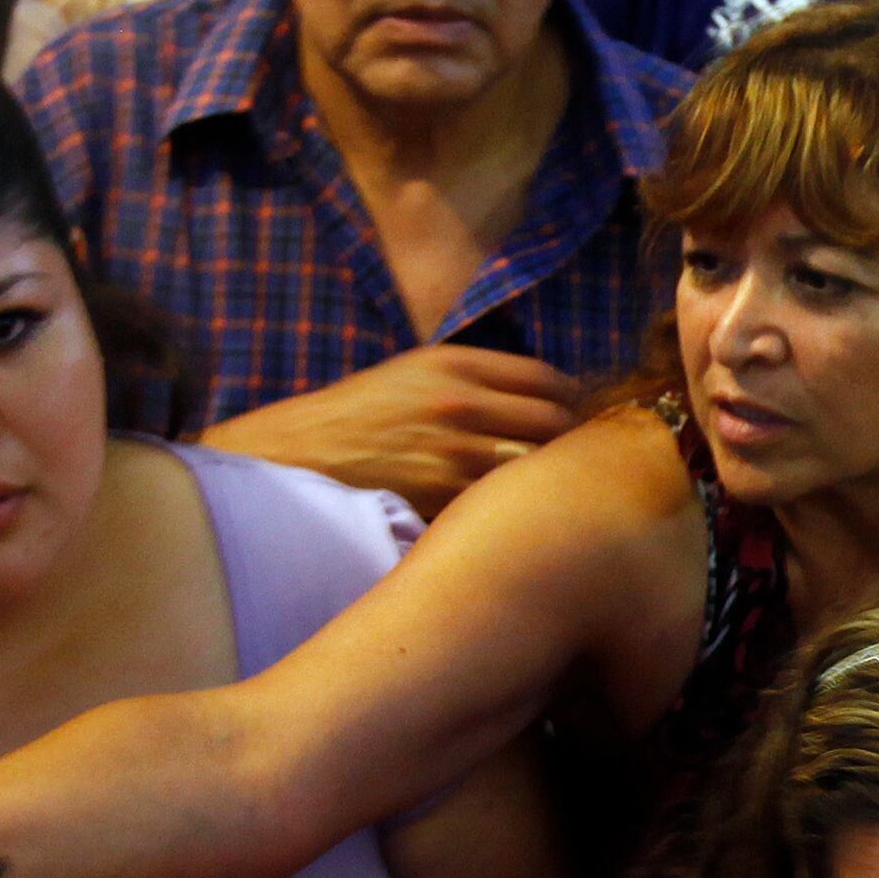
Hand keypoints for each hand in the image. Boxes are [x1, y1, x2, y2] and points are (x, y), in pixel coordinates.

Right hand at [200, 343, 585, 511]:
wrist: (303, 455)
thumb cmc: (361, 415)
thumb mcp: (416, 373)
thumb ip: (477, 379)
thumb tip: (544, 398)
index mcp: (457, 364)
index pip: (549, 380)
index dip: (572, 401)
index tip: (575, 417)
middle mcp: (461, 403)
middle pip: (557, 423)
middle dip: (571, 442)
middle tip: (572, 459)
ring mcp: (454, 452)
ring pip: (538, 467)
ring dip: (548, 479)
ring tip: (548, 490)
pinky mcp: (443, 496)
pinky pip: (502, 502)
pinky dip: (513, 507)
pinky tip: (511, 512)